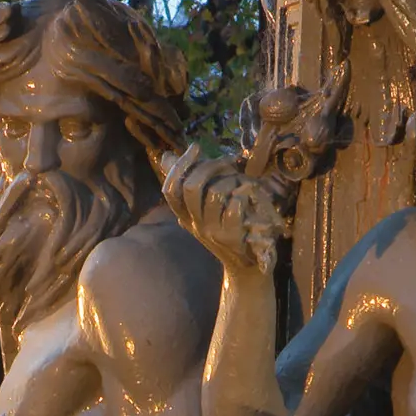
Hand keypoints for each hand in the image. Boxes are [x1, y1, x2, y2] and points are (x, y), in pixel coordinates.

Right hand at [161, 147, 284, 276]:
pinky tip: (249, 194)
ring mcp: (213, 232)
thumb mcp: (205, 210)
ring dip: (232, 180)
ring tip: (242, 181)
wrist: (247, 269)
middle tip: (227, 161)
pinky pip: (233, 206)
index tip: (196, 147)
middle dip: (209, 166)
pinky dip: (242, 194)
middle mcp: (195, 225)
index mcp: (186, 217)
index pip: (171, 190)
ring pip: (214, 193)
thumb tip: (167, 157)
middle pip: (190, 188)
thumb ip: (190, 184)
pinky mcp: (232, 237)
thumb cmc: (229, 231)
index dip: (180, 165)